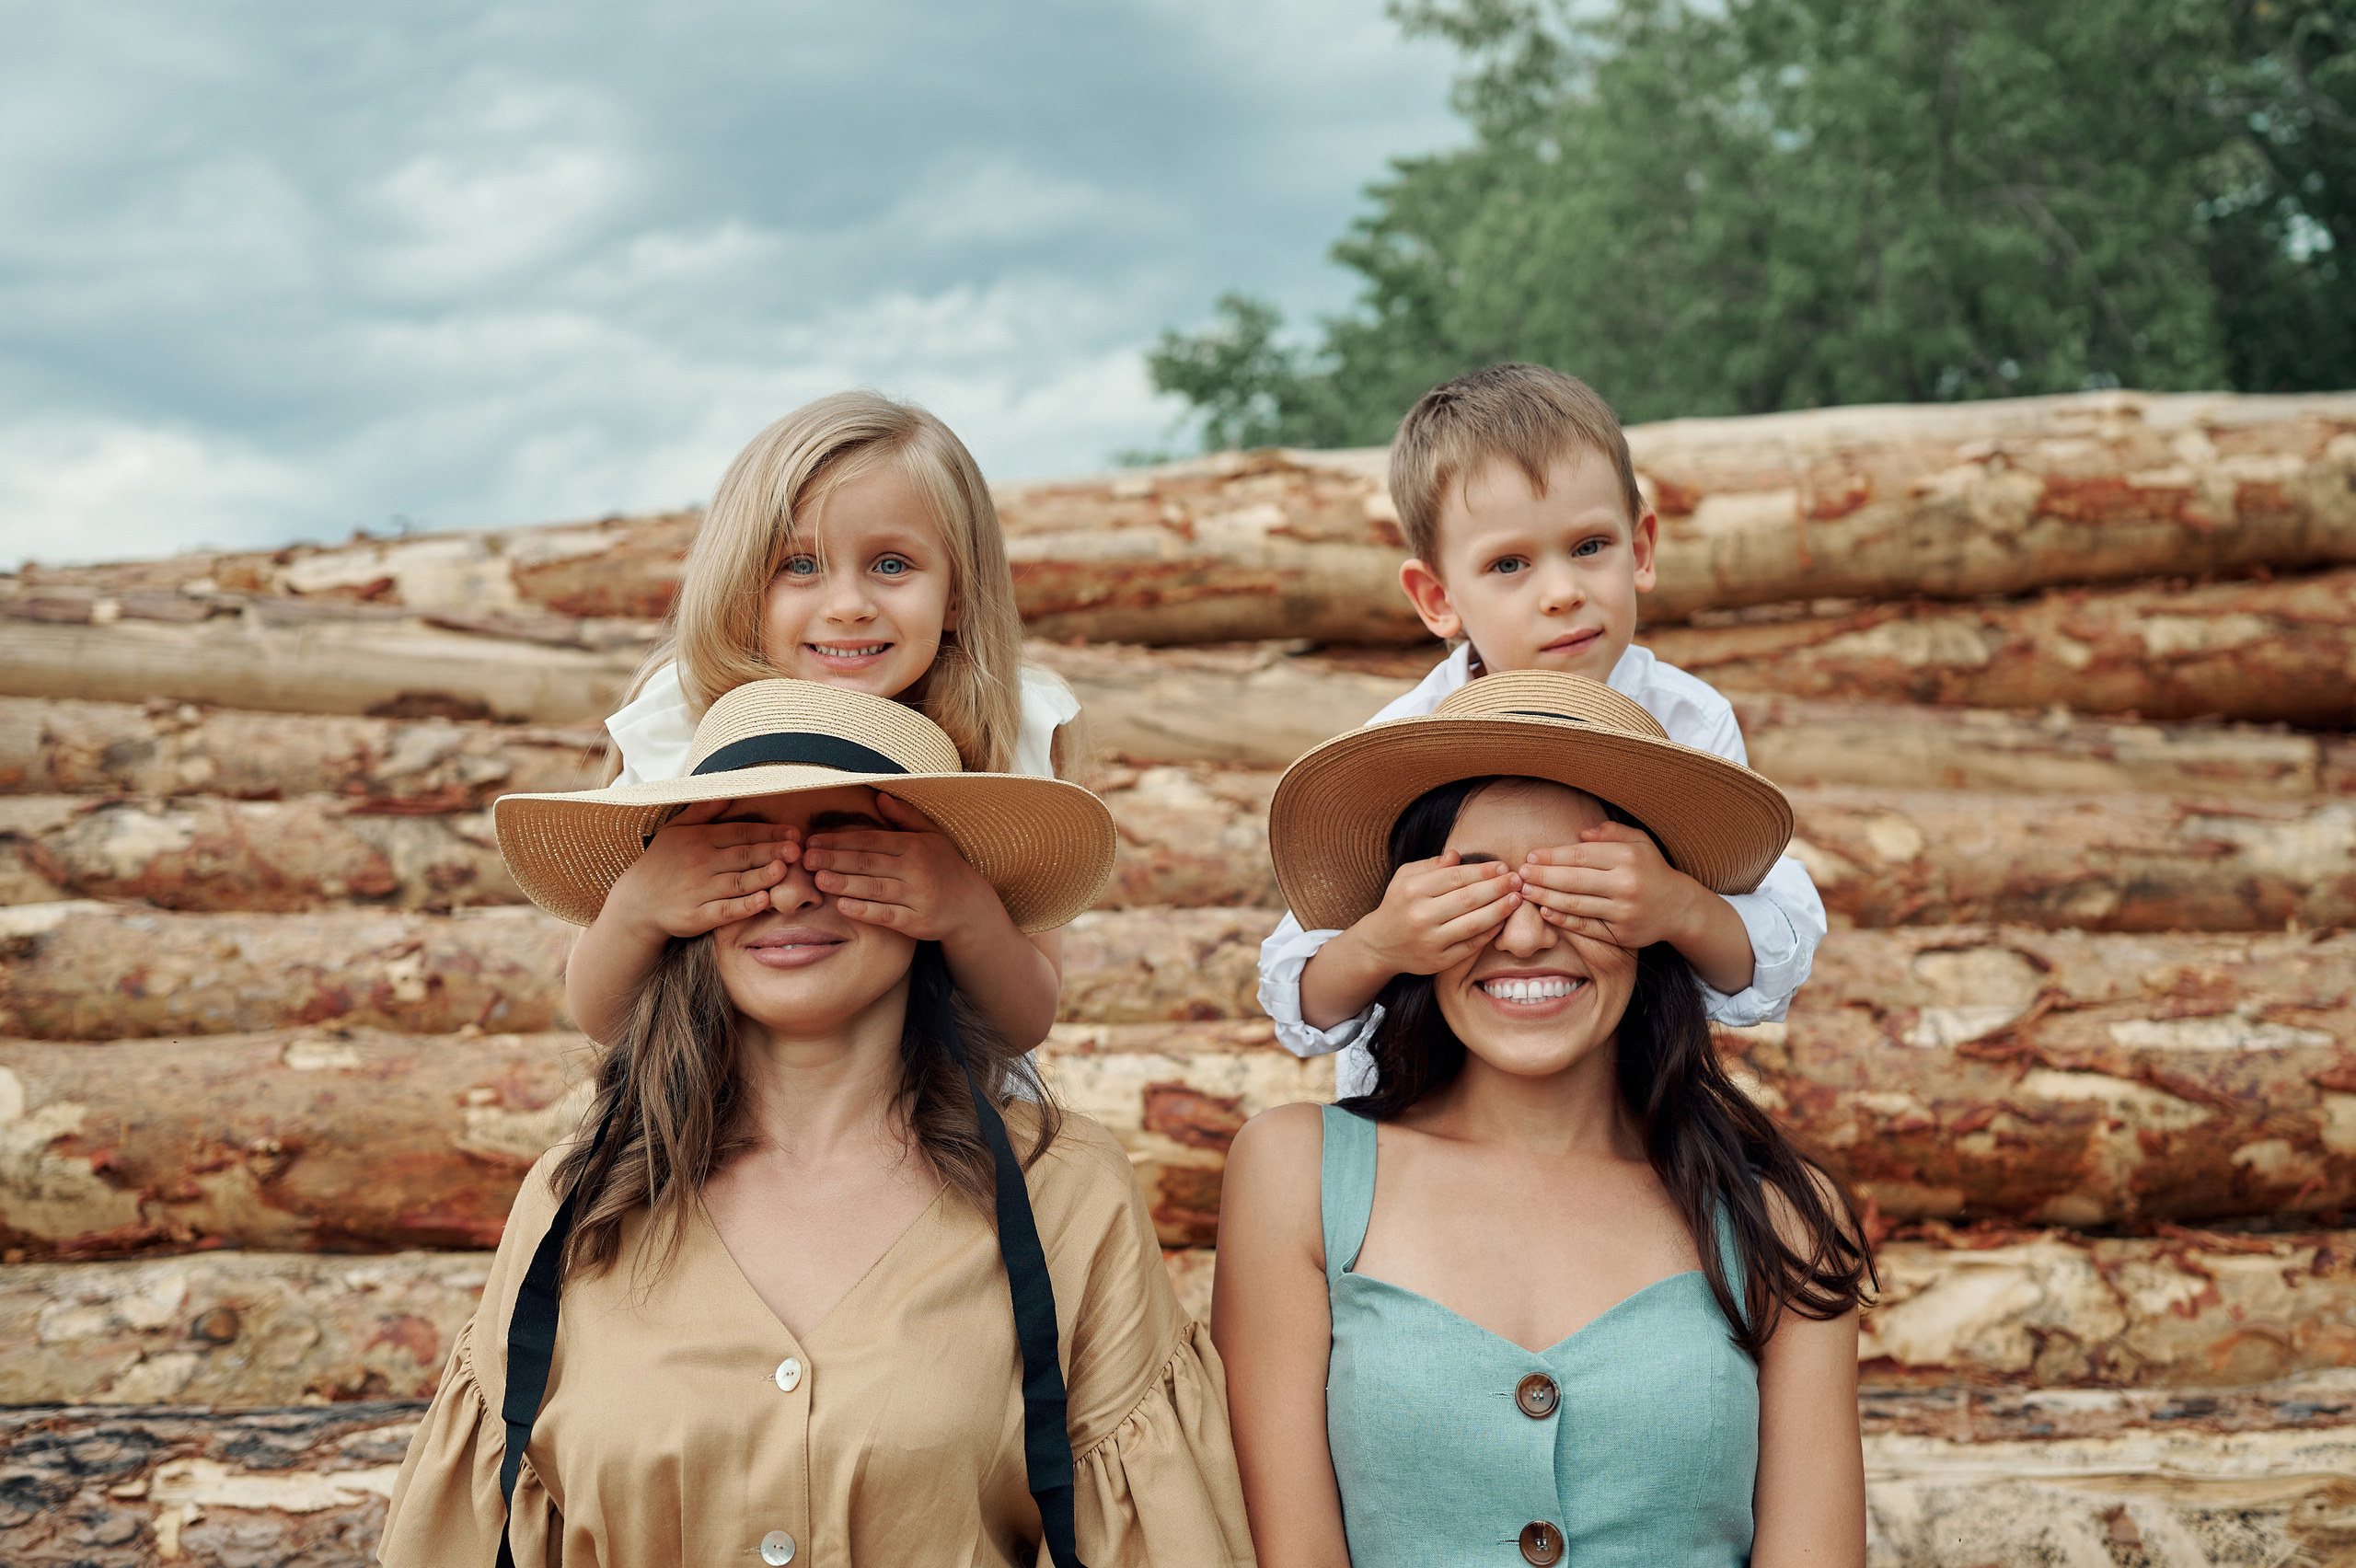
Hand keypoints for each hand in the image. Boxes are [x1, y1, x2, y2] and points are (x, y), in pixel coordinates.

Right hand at [608, 798, 798, 938]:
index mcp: (700, 839)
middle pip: (743, 856)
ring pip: (738, 882)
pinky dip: (744, 906)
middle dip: (771, 851)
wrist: (636, 903)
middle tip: (797, 850)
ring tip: (784, 870)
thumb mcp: (677, 830)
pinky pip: (725, 910)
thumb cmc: (662, 863)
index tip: (794, 833)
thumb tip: (729, 789)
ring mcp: (699, 890)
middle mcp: (701, 863)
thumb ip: (704, 811)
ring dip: (762, 876)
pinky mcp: (697, 916)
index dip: (768, 832)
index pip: (740, 833)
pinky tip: (764, 900)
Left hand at [802, 792, 997, 941]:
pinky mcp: (917, 923)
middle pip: (868, 863)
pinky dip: (865, 911)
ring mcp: (918, 897)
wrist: (970, 907)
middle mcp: (917, 869)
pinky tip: (842, 906)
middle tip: (805, 859)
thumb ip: (905, 817)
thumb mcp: (932, 837)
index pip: (870, 840)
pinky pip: (887, 916)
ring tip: (817, 880)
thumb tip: (879, 797)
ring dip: (844, 883)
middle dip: (834, 860)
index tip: (813, 841)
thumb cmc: (945, 867)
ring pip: (874, 888)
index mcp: (915, 846)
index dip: (840, 840)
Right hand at [1349, 849, 1521, 976]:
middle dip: (1498, 887)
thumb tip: (1457, 855)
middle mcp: (1420, 915)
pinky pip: (1471, 945)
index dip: (1484, 871)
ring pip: (1473, 923)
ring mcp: (1430, 940)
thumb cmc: (1398, 904)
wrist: (1379, 945)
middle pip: (1469, 898)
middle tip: (1518, 880)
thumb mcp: (1405, 877)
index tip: (1504, 866)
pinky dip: (1490, 933)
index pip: (1456, 876)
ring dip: (1500, 910)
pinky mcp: (1438, 961)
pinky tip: (1502, 921)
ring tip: (1516, 899)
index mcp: (1412, 890)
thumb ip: (1431, 865)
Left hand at [1515, 822, 1708, 950]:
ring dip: (1546, 898)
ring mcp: (1624, 911)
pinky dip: (1562, 920)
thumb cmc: (1650, 870)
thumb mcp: (1639, 842)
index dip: (1552, 856)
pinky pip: (1585, 926)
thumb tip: (1581, 832)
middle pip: (1573, 880)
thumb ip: (1611, 832)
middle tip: (1521, 874)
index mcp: (1627, 857)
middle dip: (1542, 876)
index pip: (1580, 856)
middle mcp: (1626, 884)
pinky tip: (1545, 912)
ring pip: (1576, 904)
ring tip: (1527, 891)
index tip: (1531, 856)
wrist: (1678, 907)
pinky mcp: (1621, 934)